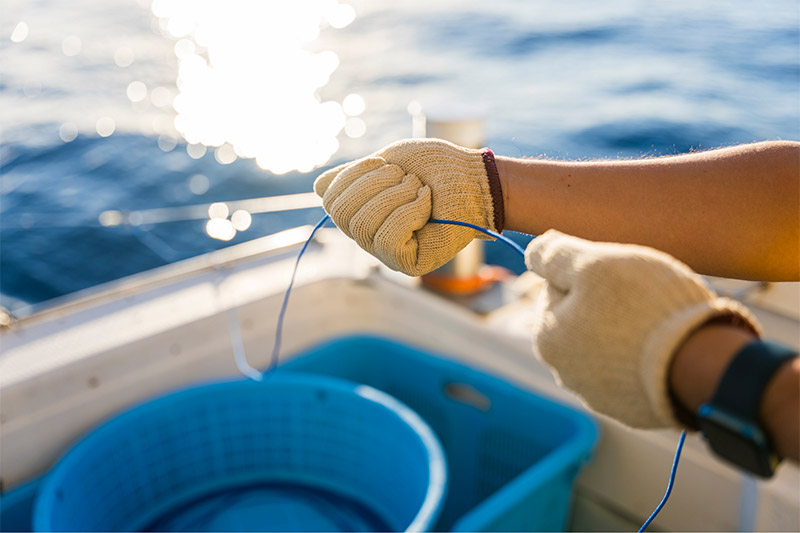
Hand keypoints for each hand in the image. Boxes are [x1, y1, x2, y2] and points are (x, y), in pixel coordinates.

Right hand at [313, 138, 502, 275]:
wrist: (473, 179)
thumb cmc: (435, 168)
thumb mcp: (388, 161)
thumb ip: (352, 175)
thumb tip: (319, 188)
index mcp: (360, 208)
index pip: (330, 198)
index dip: (356, 174)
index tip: (389, 165)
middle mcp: (367, 234)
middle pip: (342, 213)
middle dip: (376, 184)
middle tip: (409, 179)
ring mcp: (386, 252)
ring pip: (363, 226)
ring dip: (398, 196)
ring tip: (421, 191)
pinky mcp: (407, 264)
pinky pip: (388, 240)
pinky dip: (410, 213)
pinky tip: (427, 208)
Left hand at [525, 229, 760, 427]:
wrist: (702, 366)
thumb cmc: (645, 307)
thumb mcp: (594, 264)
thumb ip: (556, 255)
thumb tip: (532, 250)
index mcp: (547, 338)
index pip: (559, 287)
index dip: (590, 273)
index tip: (618, 277)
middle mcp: (566, 373)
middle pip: (584, 318)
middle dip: (610, 304)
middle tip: (644, 299)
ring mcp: (600, 396)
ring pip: (611, 345)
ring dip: (630, 332)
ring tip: (661, 325)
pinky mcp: (634, 409)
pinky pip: (636, 372)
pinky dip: (648, 359)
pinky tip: (668, 351)